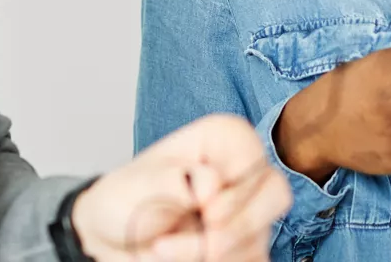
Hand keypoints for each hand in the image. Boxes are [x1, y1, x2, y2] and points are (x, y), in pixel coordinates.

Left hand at [71, 114, 291, 261]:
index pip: (254, 153)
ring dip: (211, 252)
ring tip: (165, 249)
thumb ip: (177, 180)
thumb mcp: (142, 184)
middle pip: (276, 193)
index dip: (239, 186)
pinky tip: (180, 259)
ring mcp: (246, 212)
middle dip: (241, 225)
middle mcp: (240, 173)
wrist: (114, 239)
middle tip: (208, 242)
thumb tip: (213, 185)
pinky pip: (251, 260)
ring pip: (259, 236)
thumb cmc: (129, 198)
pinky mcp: (243, 246)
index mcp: (220, 141)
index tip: (207, 208)